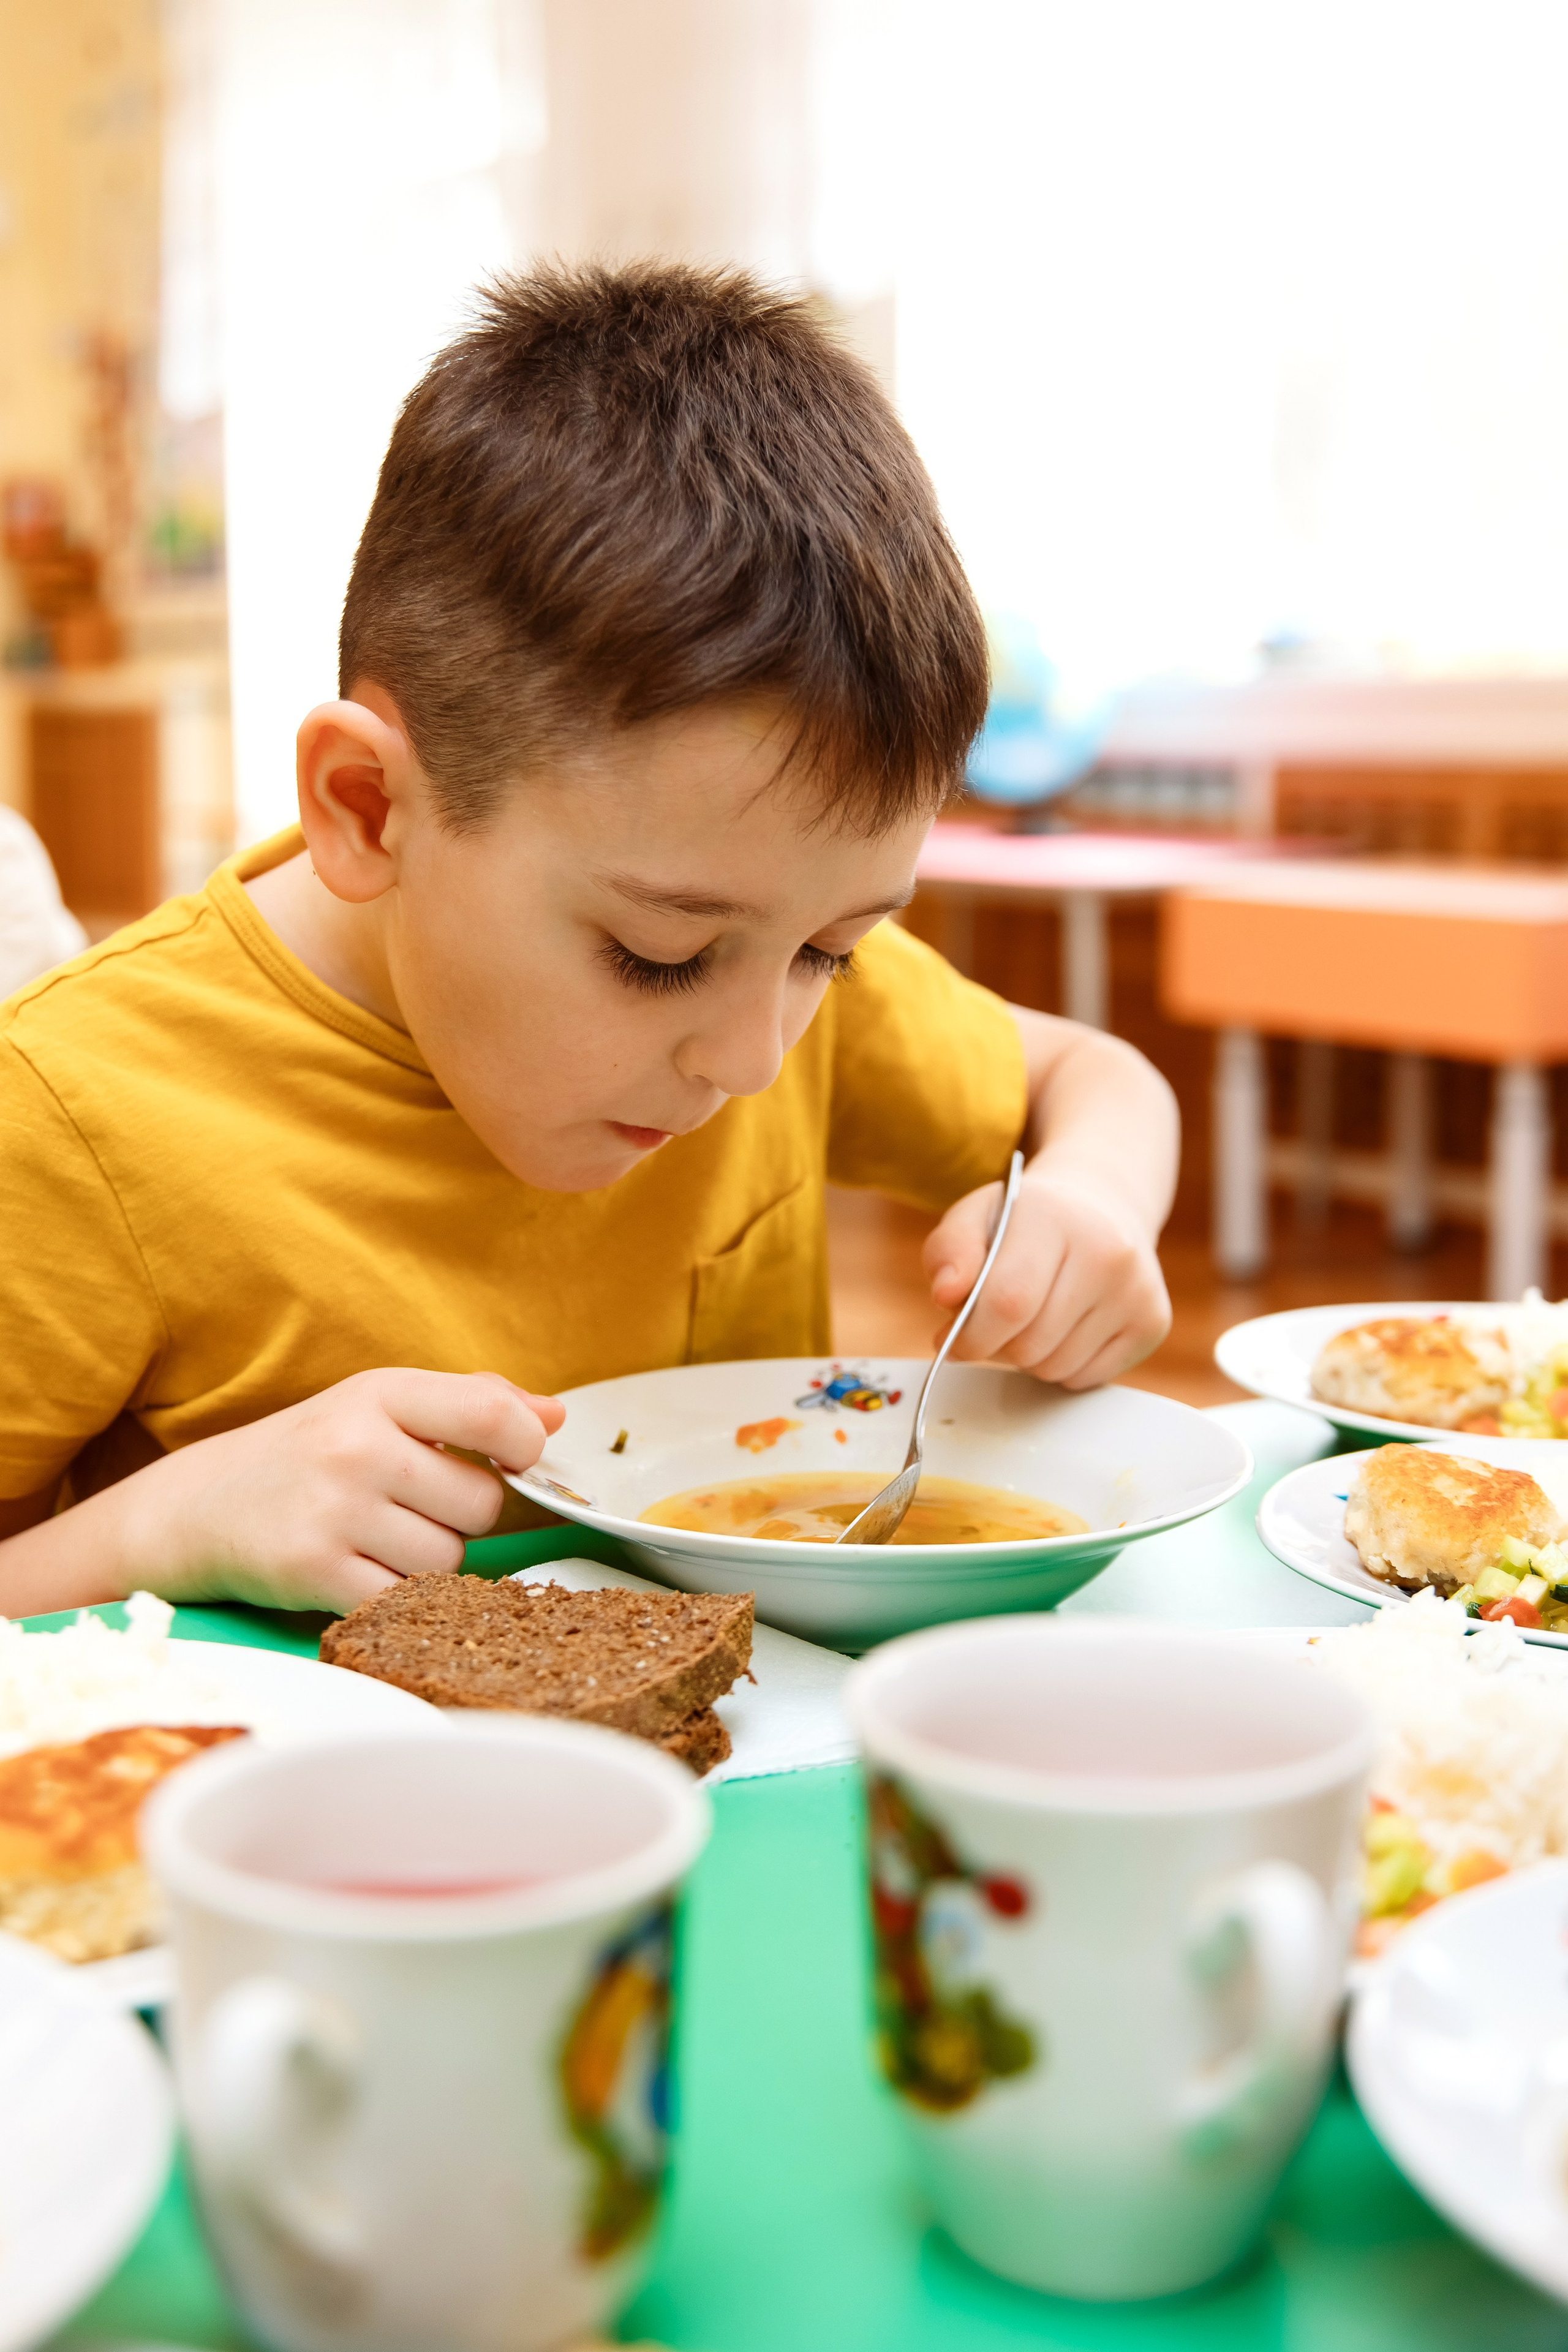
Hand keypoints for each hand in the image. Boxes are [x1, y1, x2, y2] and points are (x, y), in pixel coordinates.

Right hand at [115, 1368, 563, 1613]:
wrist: (199, 1507)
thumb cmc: (312, 1453)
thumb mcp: (380, 1406)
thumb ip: (472, 1404)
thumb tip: (555, 1415)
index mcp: (380, 1393)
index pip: (492, 1415)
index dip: (524, 1446)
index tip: (513, 1460)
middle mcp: (357, 1447)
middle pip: (481, 1503)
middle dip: (463, 1514)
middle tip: (414, 1505)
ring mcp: (333, 1511)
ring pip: (449, 1558)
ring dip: (429, 1559)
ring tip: (380, 1536)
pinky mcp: (313, 1572)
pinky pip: (403, 1599)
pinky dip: (395, 1595)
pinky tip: (360, 1569)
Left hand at [923, 1169, 1170, 1387]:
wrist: (1101, 1208)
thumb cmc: (1027, 1221)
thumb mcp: (976, 1218)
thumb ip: (949, 1252)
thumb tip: (946, 1295)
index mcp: (1054, 1218)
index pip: (1008, 1303)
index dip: (970, 1336)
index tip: (952, 1339)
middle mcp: (1107, 1252)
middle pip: (1029, 1345)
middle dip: (996, 1347)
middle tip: (994, 1324)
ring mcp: (1136, 1290)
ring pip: (1055, 1368)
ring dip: (1029, 1357)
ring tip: (1033, 1318)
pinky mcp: (1153, 1323)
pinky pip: (1085, 1378)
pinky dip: (1062, 1365)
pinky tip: (1065, 1326)